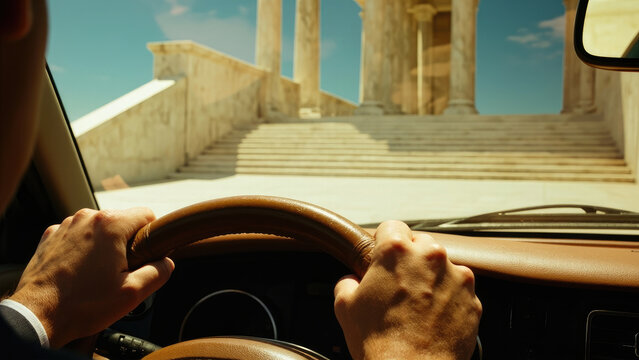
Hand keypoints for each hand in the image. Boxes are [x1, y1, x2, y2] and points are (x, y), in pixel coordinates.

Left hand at [9, 207, 173, 347]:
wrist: (37, 316)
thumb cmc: (83, 305)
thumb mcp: (133, 293)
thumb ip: (159, 272)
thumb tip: (167, 262)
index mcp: (111, 225)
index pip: (147, 214)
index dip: (152, 235)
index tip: (146, 255)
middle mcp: (87, 217)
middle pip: (122, 221)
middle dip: (126, 242)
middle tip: (121, 271)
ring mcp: (66, 225)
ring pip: (99, 228)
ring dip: (103, 245)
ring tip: (97, 274)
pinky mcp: (50, 236)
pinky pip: (77, 235)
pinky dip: (82, 249)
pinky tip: (79, 272)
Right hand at [334, 221, 481, 359]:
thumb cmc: (378, 341)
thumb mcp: (344, 306)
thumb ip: (347, 281)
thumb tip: (353, 281)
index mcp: (396, 251)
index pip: (391, 227)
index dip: (383, 242)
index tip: (382, 256)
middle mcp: (430, 256)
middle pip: (420, 243)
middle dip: (410, 259)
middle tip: (398, 285)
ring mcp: (456, 277)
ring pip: (443, 266)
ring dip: (432, 278)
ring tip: (417, 306)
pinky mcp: (473, 299)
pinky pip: (459, 290)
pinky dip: (448, 299)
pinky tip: (433, 318)